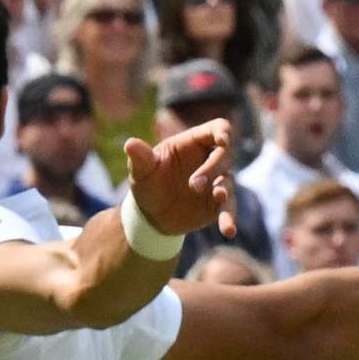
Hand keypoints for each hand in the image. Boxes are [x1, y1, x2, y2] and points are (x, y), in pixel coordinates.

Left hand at [119, 120, 232, 245]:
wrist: (151, 214)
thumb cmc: (147, 182)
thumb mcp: (140, 170)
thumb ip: (140, 157)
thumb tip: (130, 144)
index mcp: (194, 143)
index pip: (217, 128)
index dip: (223, 132)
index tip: (223, 141)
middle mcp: (210, 160)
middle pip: (224, 156)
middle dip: (212, 168)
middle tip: (194, 185)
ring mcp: (217, 182)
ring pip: (228, 182)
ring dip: (224, 190)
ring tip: (219, 197)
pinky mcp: (218, 205)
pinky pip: (228, 209)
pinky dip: (229, 218)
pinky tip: (228, 231)